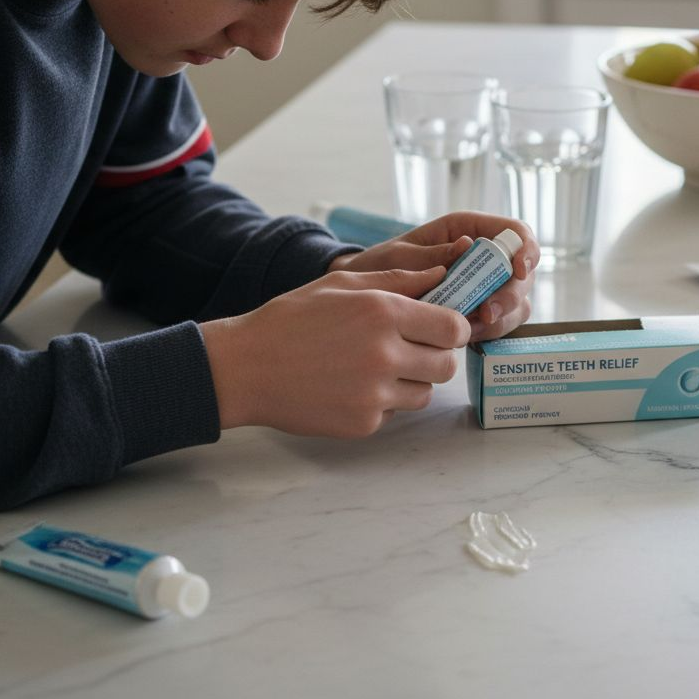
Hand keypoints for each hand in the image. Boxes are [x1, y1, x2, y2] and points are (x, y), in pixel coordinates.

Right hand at [200, 267, 469, 436]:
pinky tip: (351, 386)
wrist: (246, 368)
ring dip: (411, 381)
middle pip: (447, 365)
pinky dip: (381, 402)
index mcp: (383, 312)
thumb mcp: (342, 283)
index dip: (451, 328)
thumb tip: (442, 275)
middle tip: (412, 349)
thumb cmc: (292, 319)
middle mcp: (385, 355)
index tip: (440, 328)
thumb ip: (399, 279)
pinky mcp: (363, 423)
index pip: (453, 327)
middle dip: (436, 356)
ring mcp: (375, 394)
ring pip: (425, 393)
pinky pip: (394, 413)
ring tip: (377, 367)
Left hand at [329, 211, 538, 341]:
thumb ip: (430, 255)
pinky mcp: (477, 314)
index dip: (526, 249)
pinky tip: (466, 338)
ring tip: (470, 330)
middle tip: (486, 314)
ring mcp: (483, 288)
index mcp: (468, 230)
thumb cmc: (376, 268)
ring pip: (516, 303)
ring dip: (502, 319)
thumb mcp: (397, 257)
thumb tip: (467, 246)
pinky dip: (490, 333)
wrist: (358, 298)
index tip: (519, 269)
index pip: (516, 233)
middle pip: (523, 274)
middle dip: (511, 295)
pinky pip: (500, 324)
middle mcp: (482, 258)